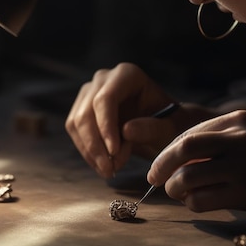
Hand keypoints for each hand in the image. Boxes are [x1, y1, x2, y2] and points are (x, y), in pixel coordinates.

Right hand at [65, 63, 177, 177]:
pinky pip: (75, 133)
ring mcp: (89, 93)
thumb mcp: (170, 128)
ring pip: (76, 124)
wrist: (163, 127)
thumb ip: (153, 128)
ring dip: (91, 152)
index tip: (114, 152)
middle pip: (87, 113)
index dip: (106, 126)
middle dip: (96, 146)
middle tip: (110, 170)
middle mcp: (104, 79)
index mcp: (127, 75)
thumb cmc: (170, 124)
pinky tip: (104, 166)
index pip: (106, 99)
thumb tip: (126, 131)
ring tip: (110, 170)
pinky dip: (87, 153)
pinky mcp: (81, 110)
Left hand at [147, 110, 245, 217]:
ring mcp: (243, 164)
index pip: (189, 133)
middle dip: (161, 165)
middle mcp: (239, 137)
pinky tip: (197, 203)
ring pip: (188, 176)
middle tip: (154, 179)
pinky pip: (202, 199)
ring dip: (175, 188)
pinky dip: (192, 204)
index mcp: (238, 120)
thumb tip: (175, 158)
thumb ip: (218, 142)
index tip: (158, 166)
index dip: (167, 151)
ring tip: (178, 193)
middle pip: (183, 148)